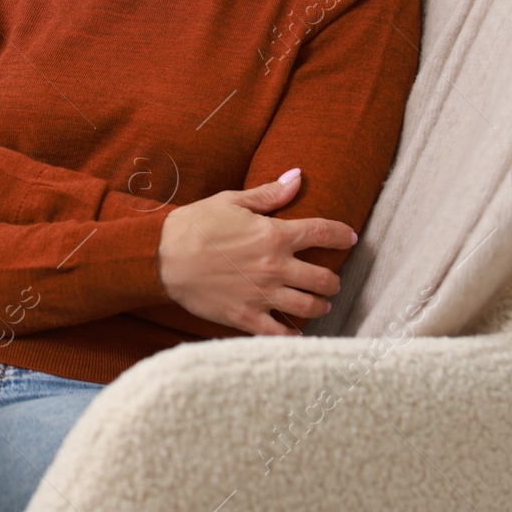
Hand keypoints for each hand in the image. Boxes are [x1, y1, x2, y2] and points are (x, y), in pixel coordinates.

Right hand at [156, 169, 356, 335]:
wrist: (161, 257)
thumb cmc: (194, 225)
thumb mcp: (231, 201)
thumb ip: (269, 194)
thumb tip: (297, 177)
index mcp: (274, 235)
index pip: (322, 232)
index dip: (341, 234)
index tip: (349, 237)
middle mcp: (275, 267)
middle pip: (324, 278)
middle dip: (333, 279)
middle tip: (330, 280)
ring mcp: (263, 295)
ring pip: (309, 307)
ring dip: (320, 305)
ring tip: (319, 303)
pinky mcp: (247, 317)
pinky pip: (281, 334)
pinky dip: (293, 335)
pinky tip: (297, 332)